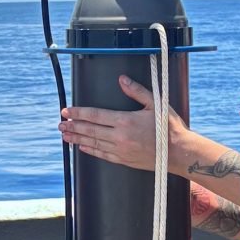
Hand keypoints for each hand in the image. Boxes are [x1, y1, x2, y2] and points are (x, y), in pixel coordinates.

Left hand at [58, 75, 187, 171]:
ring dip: (77, 139)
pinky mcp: (125, 160)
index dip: (78, 113)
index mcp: (125, 121)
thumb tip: (122, 79)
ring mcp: (121, 150)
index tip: (66, 111)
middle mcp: (120, 137)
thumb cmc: (169, 127)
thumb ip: (137, 91)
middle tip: (59, 124)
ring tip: (64, 135)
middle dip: (73, 126)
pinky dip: (90, 150)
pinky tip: (82, 147)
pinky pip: (102, 155)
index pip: (95, 115)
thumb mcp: (156, 103)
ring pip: (93, 143)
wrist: (180, 153)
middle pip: (90, 130)